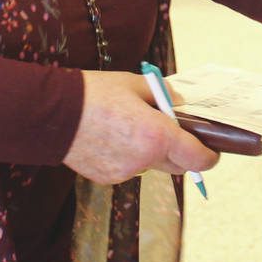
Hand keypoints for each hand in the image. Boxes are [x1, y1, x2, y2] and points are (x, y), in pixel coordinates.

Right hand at [66, 71, 219, 184]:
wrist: (50, 114)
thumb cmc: (93, 94)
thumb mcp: (134, 83)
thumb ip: (163, 95)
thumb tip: (179, 102)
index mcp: (157, 135)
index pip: (198, 159)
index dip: (209, 156)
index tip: (212, 150)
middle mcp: (144, 159)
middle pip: (177, 166)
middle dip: (180, 152)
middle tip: (170, 131)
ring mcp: (125, 172)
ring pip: (151, 166)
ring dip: (151, 153)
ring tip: (130, 129)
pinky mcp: (107, 178)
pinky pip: (129, 169)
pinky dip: (128, 157)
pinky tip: (111, 138)